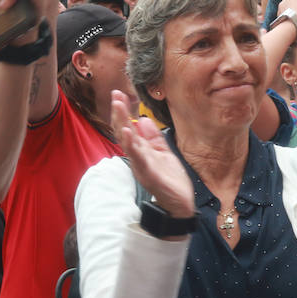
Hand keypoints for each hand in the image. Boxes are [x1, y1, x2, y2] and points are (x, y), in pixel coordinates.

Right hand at [109, 90, 192, 217]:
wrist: (181, 203)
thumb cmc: (170, 180)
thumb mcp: (163, 153)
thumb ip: (153, 137)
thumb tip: (143, 120)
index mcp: (141, 151)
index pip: (127, 128)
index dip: (122, 112)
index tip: (119, 94)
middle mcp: (138, 158)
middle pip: (123, 133)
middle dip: (118, 114)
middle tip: (115, 95)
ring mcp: (142, 166)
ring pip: (128, 144)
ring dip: (122, 125)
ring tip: (118, 108)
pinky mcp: (150, 175)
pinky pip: (139, 159)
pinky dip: (133, 145)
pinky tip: (129, 132)